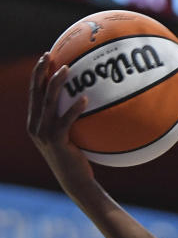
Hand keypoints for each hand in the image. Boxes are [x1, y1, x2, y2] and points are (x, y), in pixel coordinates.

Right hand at [26, 53, 95, 194]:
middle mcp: (35, 126)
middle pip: (36, 92)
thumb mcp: (69, 137)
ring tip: (66, 69)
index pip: (34, 93)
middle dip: (41, 71)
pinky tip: (84, 98)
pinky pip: (65, 120)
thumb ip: (68, 120)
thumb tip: (84, 100)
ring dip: (57, 83)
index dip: (38, 74)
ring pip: (48, 102)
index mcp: (35, 122)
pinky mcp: (56, 141)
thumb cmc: (76, 159)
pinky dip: (74, 109)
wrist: (75, 181)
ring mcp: (43, 134)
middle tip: (49, 55)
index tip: (45, 58)